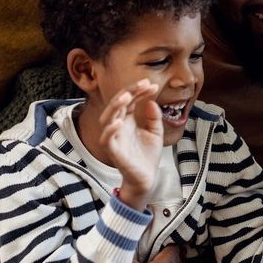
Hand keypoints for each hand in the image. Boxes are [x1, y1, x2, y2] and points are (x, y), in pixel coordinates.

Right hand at [99, 79, 161, 209]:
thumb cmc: (147, 154)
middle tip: (142, 84)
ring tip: (127, 96)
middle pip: (117, 104)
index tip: (152, 85)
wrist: (146, 177)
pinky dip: (110, 129)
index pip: (129, 100)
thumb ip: (154, 117)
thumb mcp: (156, 132)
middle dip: (128, 92)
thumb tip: (151, 101)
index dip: (139, 91)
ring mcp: (114, 137)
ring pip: (107, 117)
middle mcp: (118, 126)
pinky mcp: (112, 151)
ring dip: (115, 106)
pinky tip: (120, 122)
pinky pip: (106, 139)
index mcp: (127, 119)